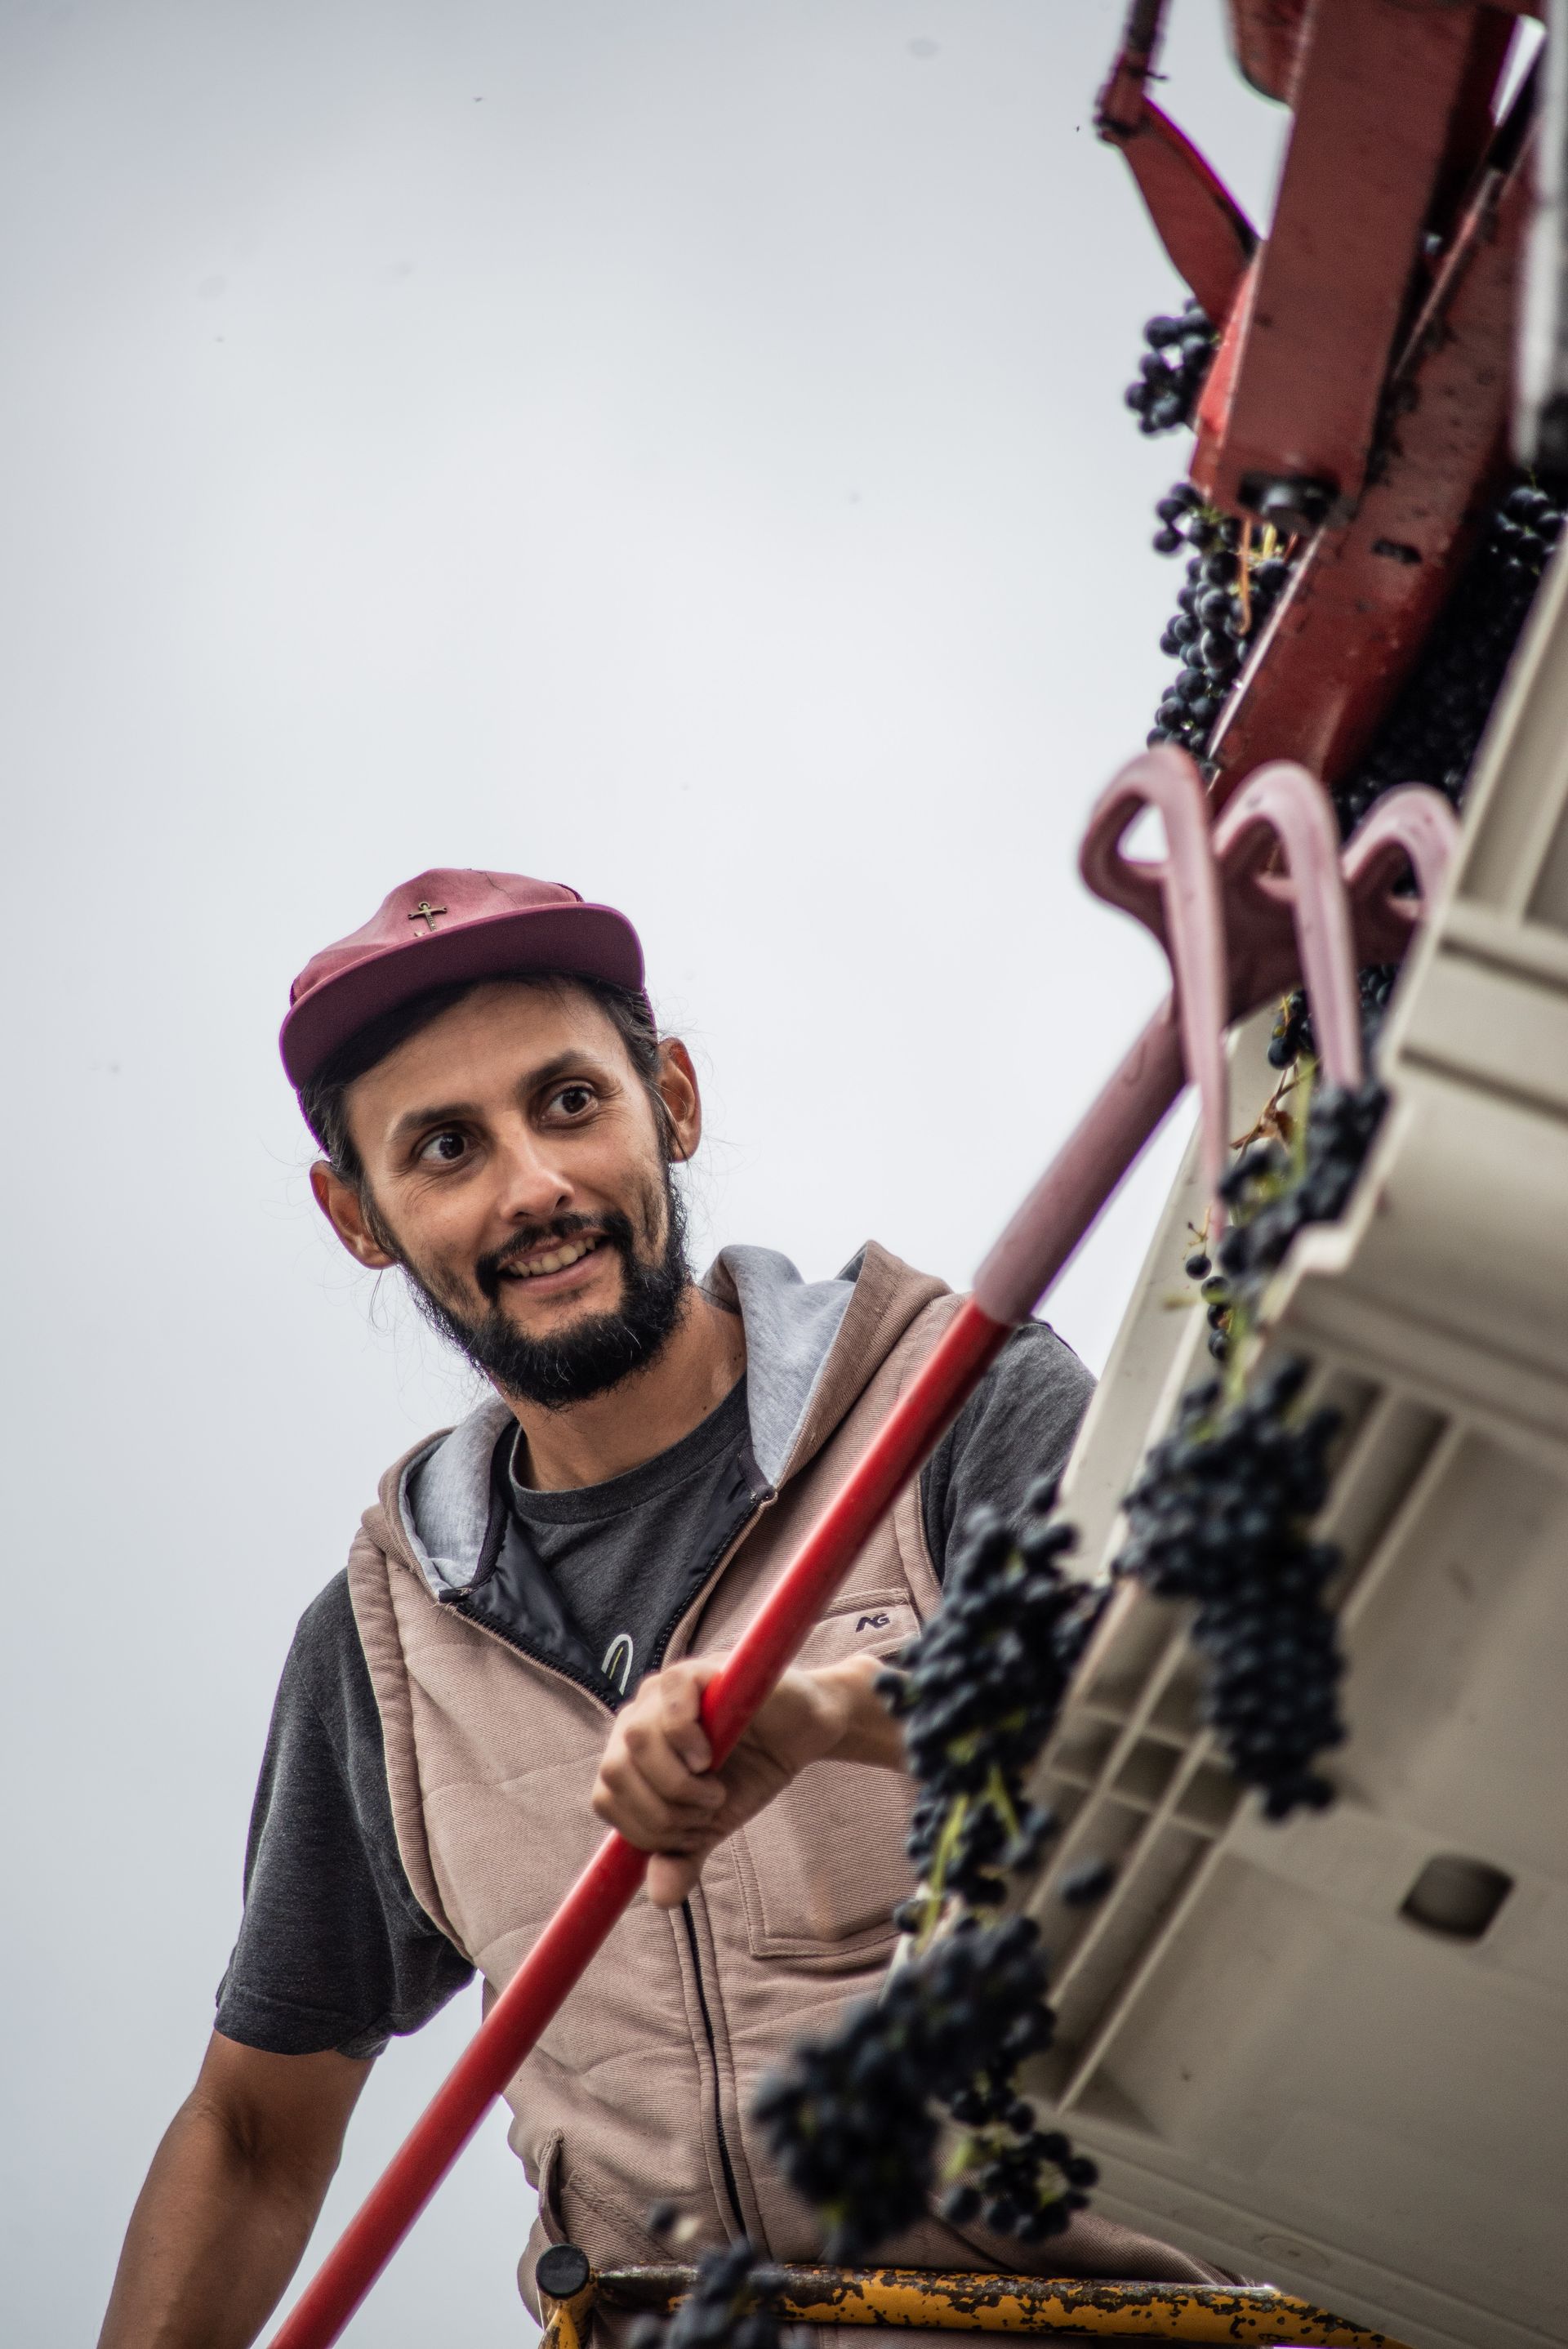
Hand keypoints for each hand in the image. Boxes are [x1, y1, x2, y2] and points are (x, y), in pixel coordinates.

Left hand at [590, 1651, 902, 1907]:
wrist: (802, 1735)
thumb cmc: (750, 1772)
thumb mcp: (713, 1823)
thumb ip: (682, 1855)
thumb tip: (661, 1898)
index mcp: (632, 1756)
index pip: (606, 1799)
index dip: (646, 1829)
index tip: (692, 1832)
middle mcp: (638, 1719)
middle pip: (613, 1772)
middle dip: (662, 1811)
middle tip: (706, 1812)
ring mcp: (663, 1692)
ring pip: (636, 1740)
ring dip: (677, 1782)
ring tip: (715, 1788)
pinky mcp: (695, 1671)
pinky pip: (668, 1701)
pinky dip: (685, 1739)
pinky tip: (711, 1755)